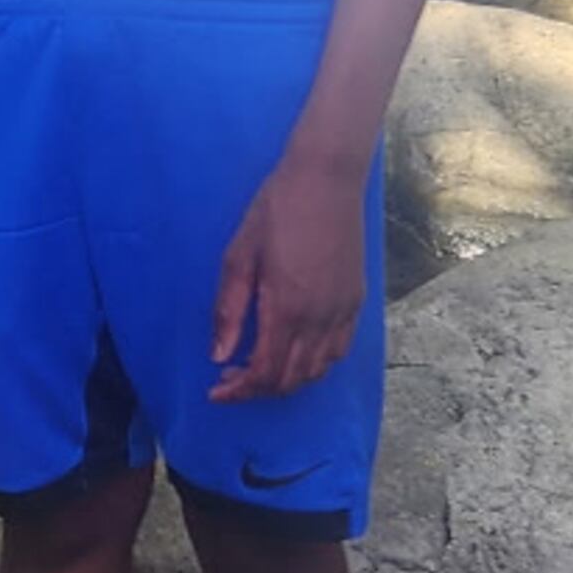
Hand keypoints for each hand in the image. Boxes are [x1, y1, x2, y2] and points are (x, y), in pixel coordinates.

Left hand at [210, 147, 370, 398]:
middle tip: (231, 379)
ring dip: (286, 380)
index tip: (216, 392)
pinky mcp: (356, 302)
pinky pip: (338, 351)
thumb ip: (228, 311)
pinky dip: (315, 365)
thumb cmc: (274, 211)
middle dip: (258, 390)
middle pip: (291, 379)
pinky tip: (295, 355)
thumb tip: (219, 356)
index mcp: (286, 308)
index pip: (264, 372)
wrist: (326, 180)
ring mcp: (343, 312)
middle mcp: (319, 319)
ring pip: (317, 370)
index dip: (239, 390)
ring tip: (259, 370)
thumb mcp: (238, 256)